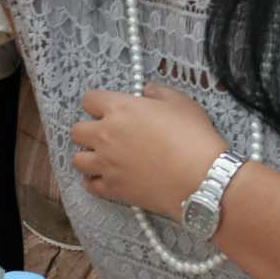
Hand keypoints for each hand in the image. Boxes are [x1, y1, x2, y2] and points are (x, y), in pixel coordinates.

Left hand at [70, 83, 228, 219]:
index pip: (89, 100)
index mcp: (119, 108)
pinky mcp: (114, 189)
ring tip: (103, 158)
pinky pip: (90, 185)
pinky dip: (95, 182)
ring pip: (77, 159)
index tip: (107, 109)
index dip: (98, 103)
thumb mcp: (181, 103)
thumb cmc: (194, 138)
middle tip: (106, 135)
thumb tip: (146, 90)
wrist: (202, 180)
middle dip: (88, 131)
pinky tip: (107, 178)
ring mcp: (107, 164)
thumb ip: (158, 92)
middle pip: (77, 131)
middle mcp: (106, 135)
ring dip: (87, 157)